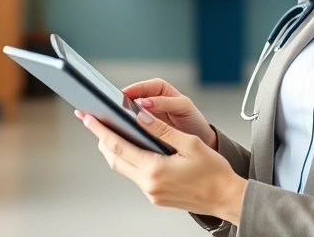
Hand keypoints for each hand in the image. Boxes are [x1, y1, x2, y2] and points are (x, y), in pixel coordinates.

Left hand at [76, 107, 245, 224]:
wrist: (226, 197)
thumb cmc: (213, 171)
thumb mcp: (190, 143)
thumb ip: (163, 130)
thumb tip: (141, 117)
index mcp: (154, 169)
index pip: (118, 146)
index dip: (101, 130)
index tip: (88, 118)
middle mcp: (148, 184)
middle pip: (114, 159)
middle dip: (101, 139)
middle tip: (92, 121)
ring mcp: (151, 192)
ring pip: (123, 168)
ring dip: (114, 150)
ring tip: (109, 131)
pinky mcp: (156, 196)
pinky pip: (135, 175)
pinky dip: (128, 159)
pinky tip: (132, 147)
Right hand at [120, 78, 216, 149]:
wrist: (201, 142)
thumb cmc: (193, 121)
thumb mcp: (183, 108)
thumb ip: (167, 103)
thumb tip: (145, 102)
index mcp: (163, 91)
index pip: (146, 86)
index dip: (135, 89)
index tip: (125, 94)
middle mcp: (153, 101)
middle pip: (134, 96)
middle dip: (123, 99)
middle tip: (113, 105)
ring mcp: (148, 115)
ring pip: (131, 110)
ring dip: (123, 113)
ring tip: (113, 117)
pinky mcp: (145, 129)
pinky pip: (133, 124)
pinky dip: (126, 126)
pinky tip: (120, 131)